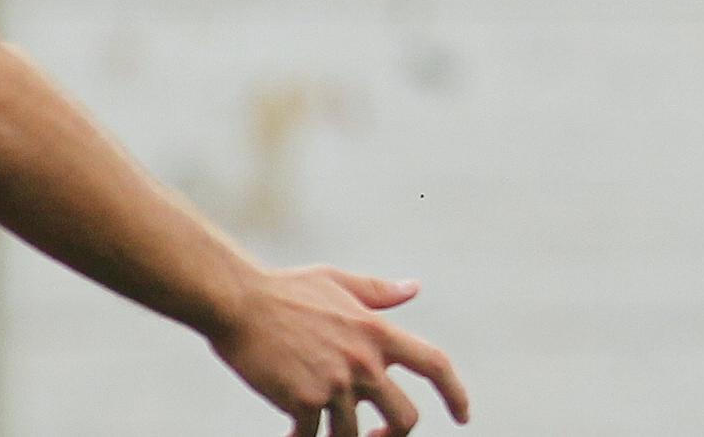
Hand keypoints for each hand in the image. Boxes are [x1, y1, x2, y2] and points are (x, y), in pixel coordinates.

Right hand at [206, 265, 468, 436]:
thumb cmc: (287, 291)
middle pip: (406, 418)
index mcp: (379, 332)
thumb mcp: (338, 282)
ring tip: (322, 426)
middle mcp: (364, 361)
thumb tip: (413, 287)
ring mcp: (335, 383)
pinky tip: (293, 432)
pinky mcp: (303, 401)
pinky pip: (312, 436)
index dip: (456, 393)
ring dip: (339, 436)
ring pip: (353, 435)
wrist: (239, 303)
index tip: (464, 416)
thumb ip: (378, 291)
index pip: (435, 364)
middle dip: (395, 435)